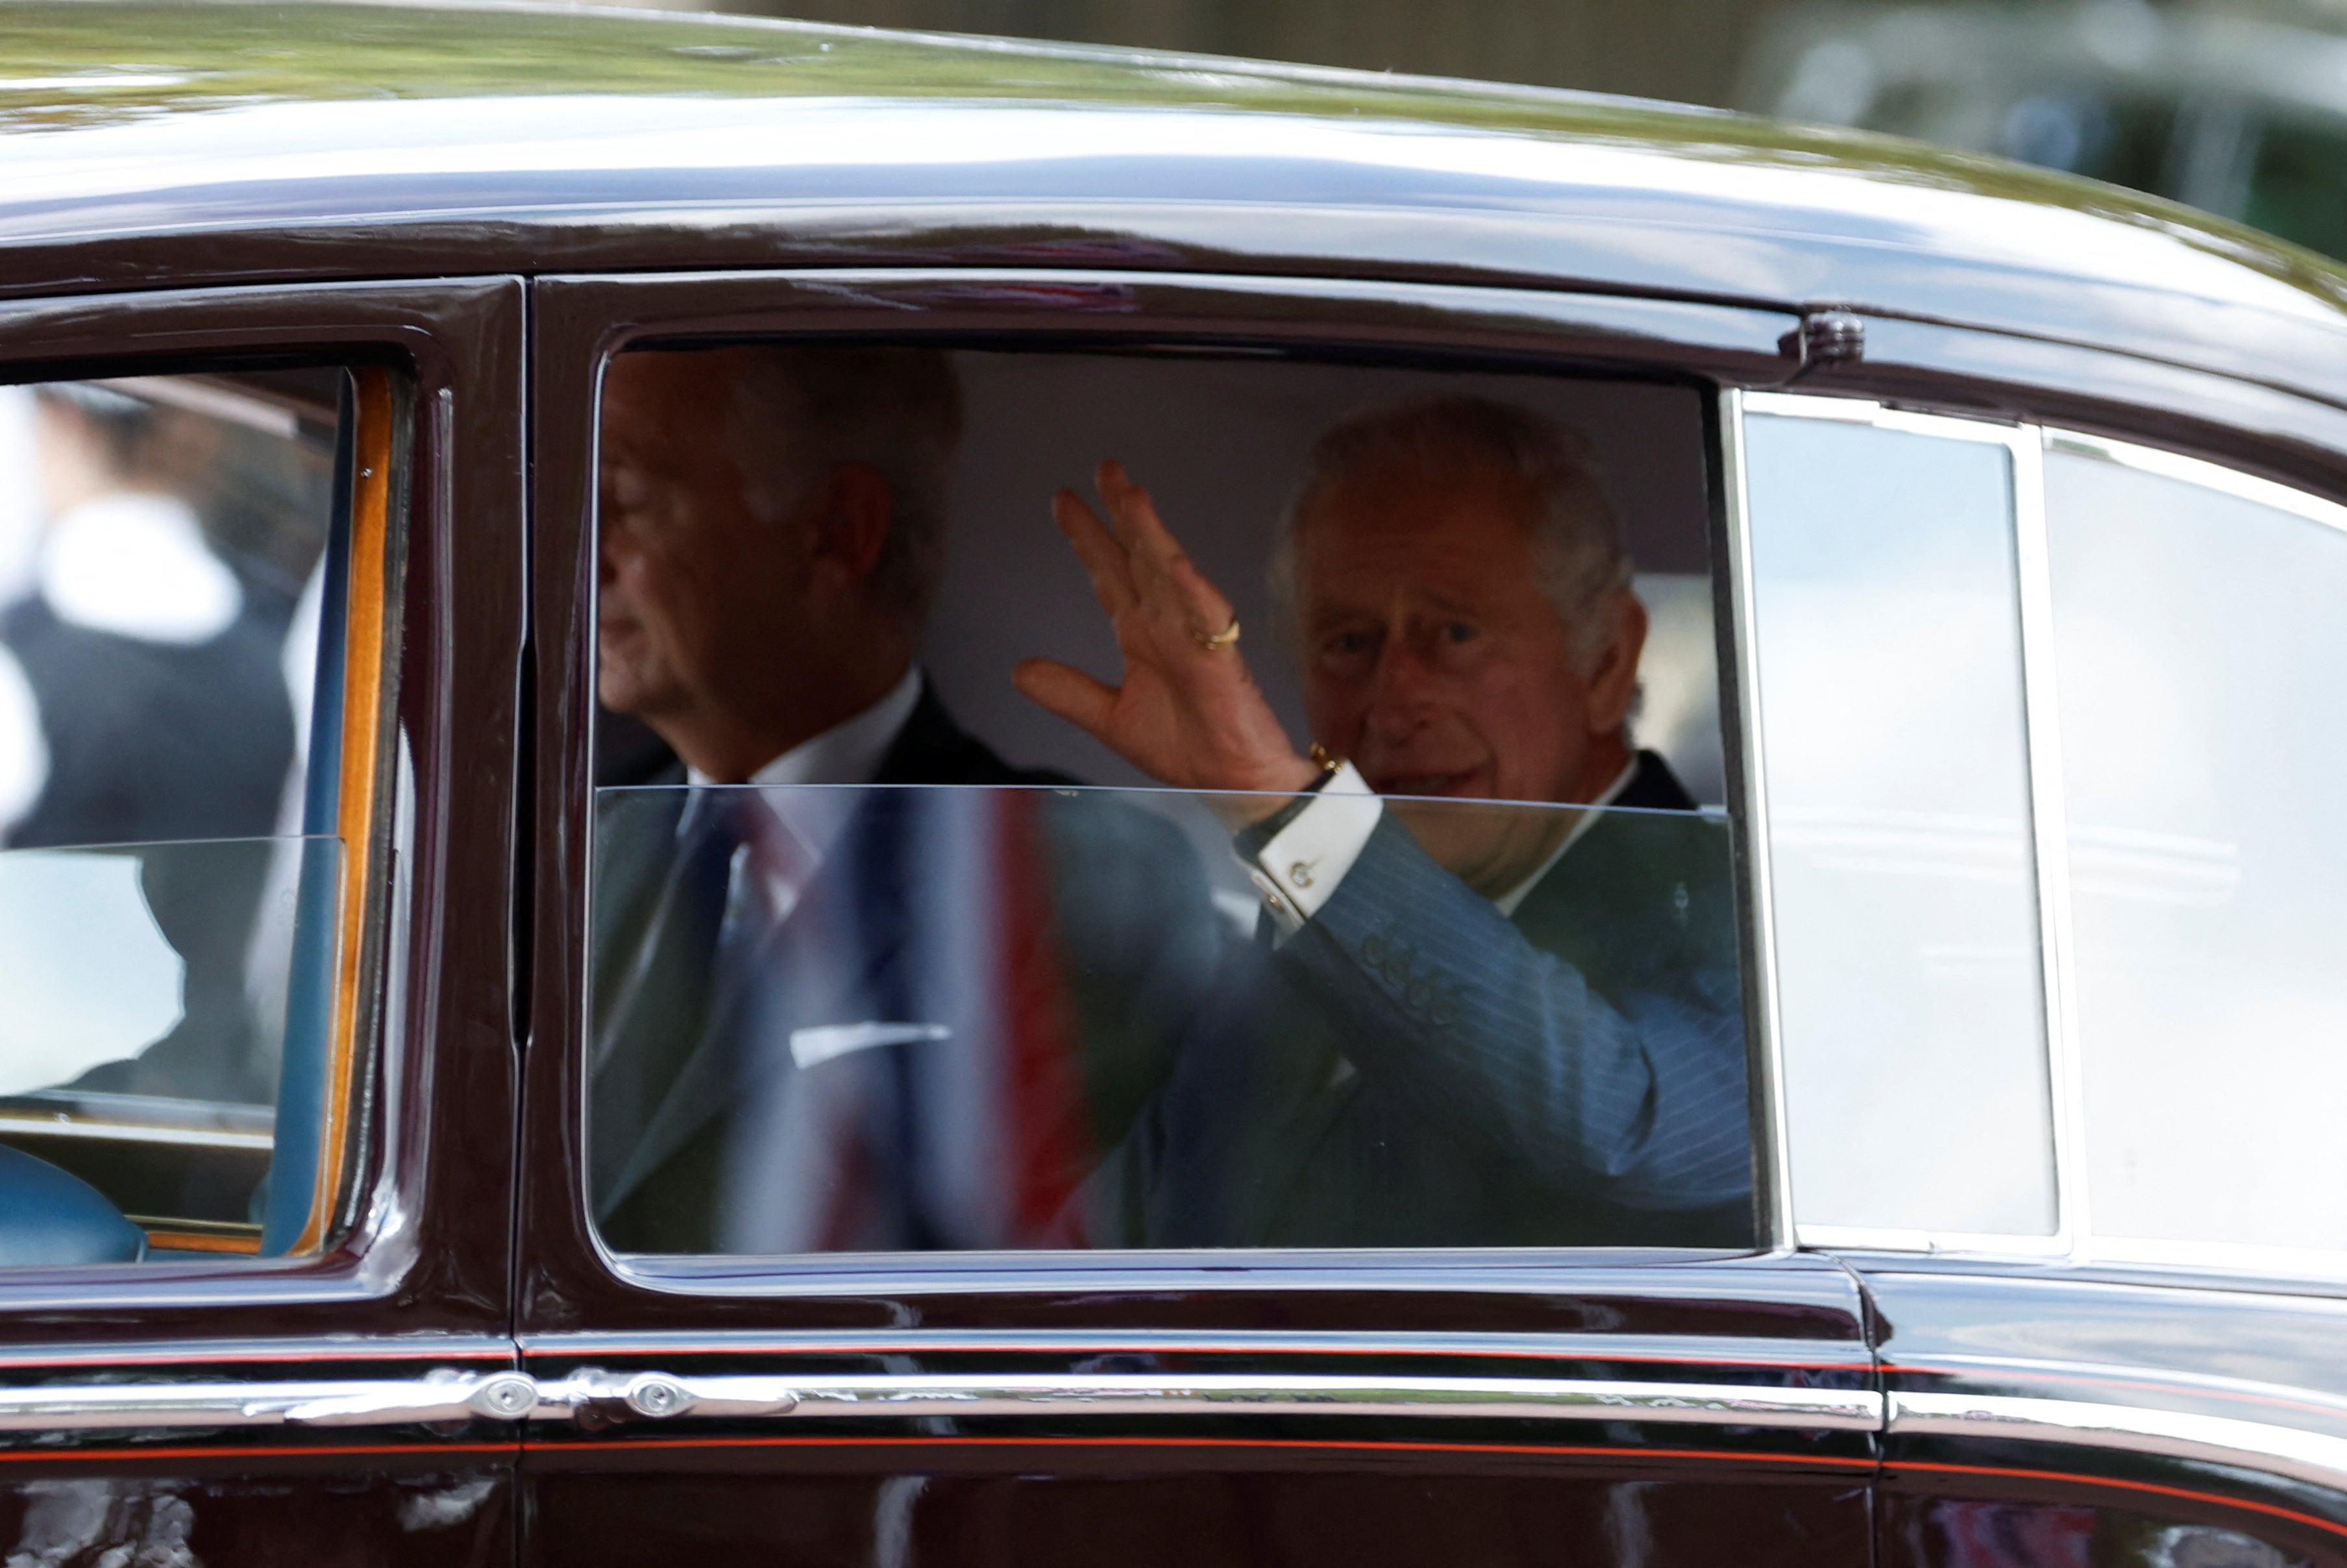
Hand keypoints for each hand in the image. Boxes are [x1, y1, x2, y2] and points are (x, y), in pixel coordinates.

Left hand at [1016, 461, 1318, 815]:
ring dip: (1151, 533)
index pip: (1109, 573)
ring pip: (1169, 572)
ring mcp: (1195, 636)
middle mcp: (1167, 624)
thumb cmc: (1185, 748)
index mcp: (1142, 634)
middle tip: (1104, 467)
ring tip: (1130, 494)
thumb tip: (1019, 669)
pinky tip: (1171, 560)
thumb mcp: (1110, 717)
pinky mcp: (1220, 658)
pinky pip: (1205, 614)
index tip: (1063, 500)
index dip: (1086, 537)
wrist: (1231, 786)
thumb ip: (1067, 692)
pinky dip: (1188, 587)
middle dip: (1121, 512)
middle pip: (1139, 556)